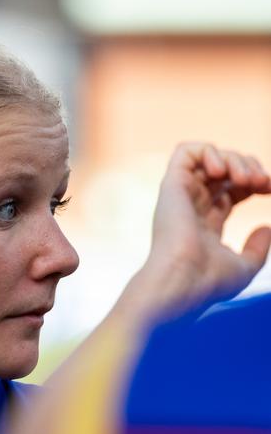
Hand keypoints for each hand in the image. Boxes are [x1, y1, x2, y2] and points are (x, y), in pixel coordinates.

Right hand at [114, 143, 270, 325]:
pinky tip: (221, 171)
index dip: (255, 183)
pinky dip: (209, 152)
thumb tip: (266, 228)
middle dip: (249, 167)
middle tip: (263, 183)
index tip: (270, 190)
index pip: (231, 190)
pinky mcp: (172, 185)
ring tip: (247, 179)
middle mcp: (192, 206)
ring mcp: (181, 195)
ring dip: (235, 160)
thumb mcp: (245, 267)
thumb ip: (257, 249)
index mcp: (206, 223)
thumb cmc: (209, 281)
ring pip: (208, 157)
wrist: (183, 280)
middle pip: (223, 171)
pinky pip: (186, 151)